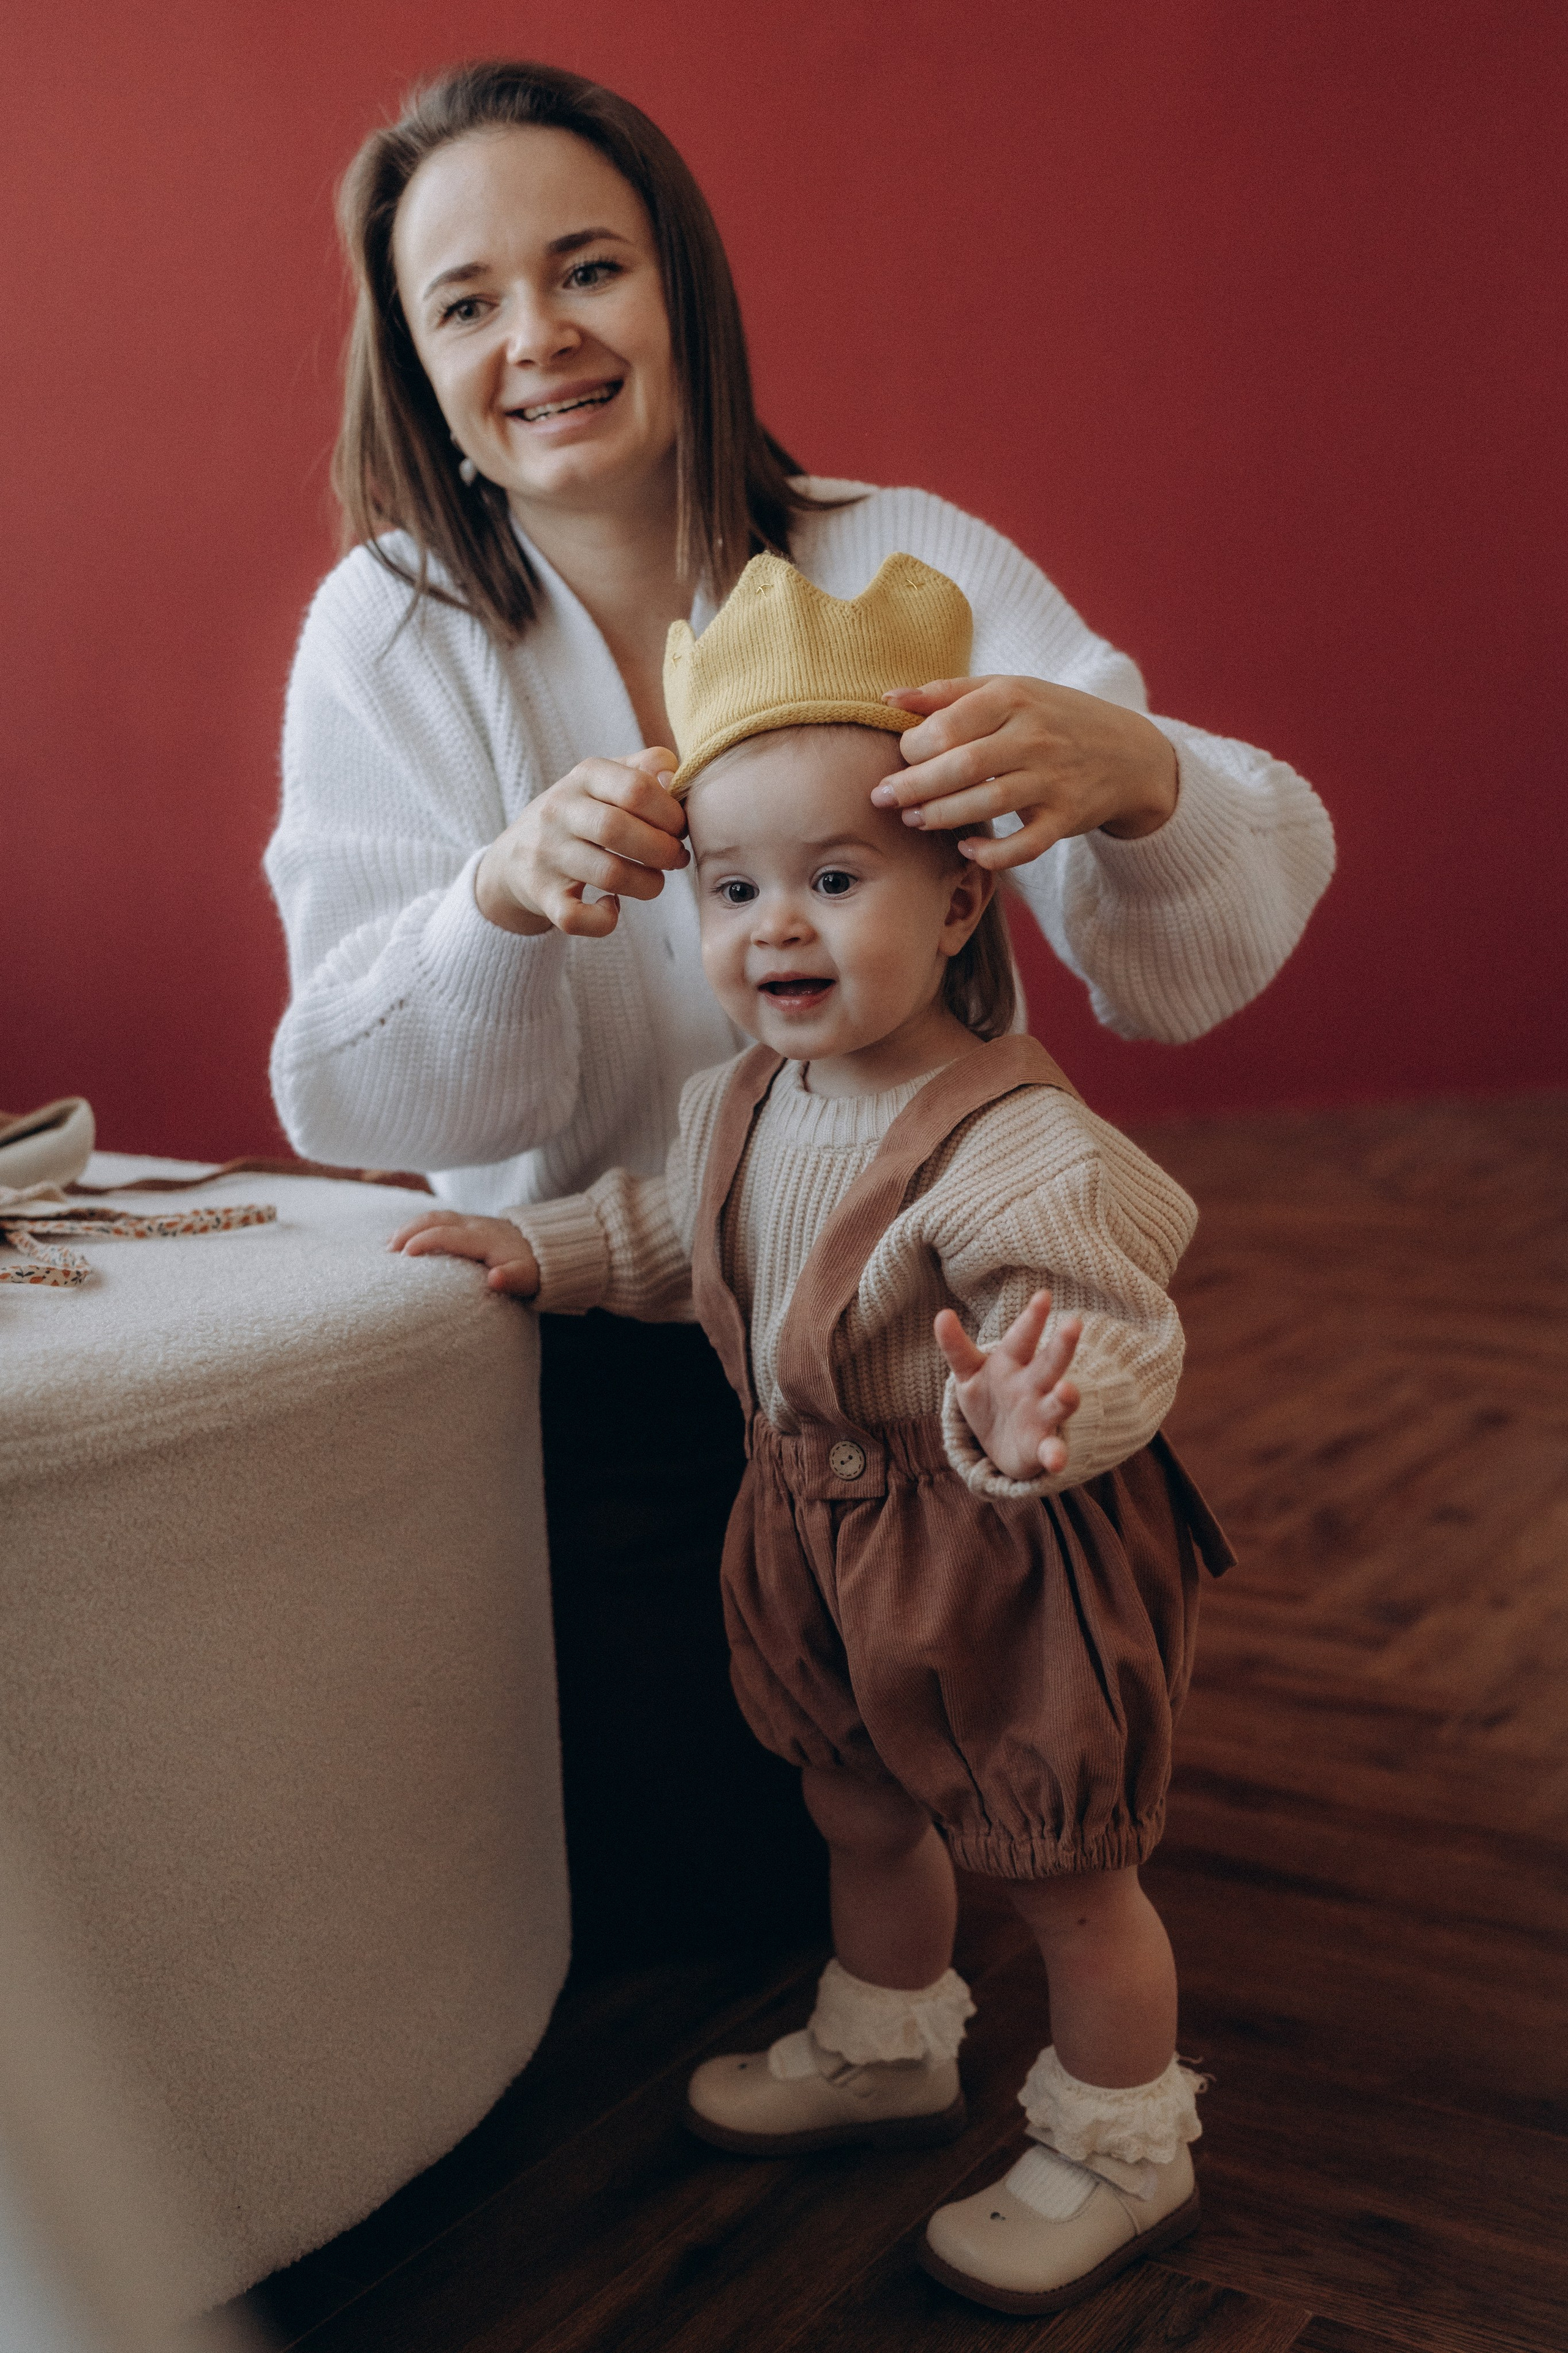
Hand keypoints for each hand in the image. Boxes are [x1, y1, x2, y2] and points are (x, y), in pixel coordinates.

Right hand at [389, 1210, 539, 1296]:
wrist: (545, 1248)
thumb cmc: (533, 1268)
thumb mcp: (529, 1278)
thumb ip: (513, 1279)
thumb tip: (494, 1279)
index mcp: (485, 1238)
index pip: (449, 1234)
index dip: (426, 1241)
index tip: (405, 1255)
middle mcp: (475, 1225)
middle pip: (436, 1219)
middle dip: (409, 1231)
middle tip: (388, 1250)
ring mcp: (471, 1221)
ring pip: (435, 1216)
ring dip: (410, 1226)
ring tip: (388, 1244)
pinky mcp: (469, 1224)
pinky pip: (439, 1219)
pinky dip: (418, 1226)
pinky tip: (404, 1238)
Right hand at [474, 745, 687, 938]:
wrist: (514, 858)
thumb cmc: (580, 816)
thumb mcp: (605, 780)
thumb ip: (645, 767)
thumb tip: (675, 777)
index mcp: (583, 776)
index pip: (635, 788)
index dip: (670, 814)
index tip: (679, 829)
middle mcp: (559, 811)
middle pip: (619, 830)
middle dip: (663, 850)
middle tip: (675, 858)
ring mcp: (546, 855)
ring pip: (609, 875)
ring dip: (648, 885)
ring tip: (654, 882)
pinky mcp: (542, 896)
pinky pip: (577, 917)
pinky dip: (605, 920)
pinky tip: (612, 906)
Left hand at [872, 676, 1178, 869]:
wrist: (1126, 752)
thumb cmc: (1052, 717)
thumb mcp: (1008, 690)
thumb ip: (947, 694)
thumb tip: (888, 700)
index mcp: (1014, 698)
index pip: (949, 725)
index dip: (913, 746)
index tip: (901, 756)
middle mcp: (1035, 737)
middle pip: (962, 765)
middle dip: (914, 786)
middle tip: (882, 798)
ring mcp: (1054, 780)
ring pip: (988, 804)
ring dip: (942, 817)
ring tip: (914, 820)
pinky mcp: (1066, 818)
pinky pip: (1025, 845)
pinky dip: (993, 854)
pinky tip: (967, 850)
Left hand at [935, 1290, 1081, 1480]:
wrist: (1002, 1443)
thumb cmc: (989, 1395)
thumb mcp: (969, 1371)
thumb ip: (956, 1346)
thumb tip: (941, 1314)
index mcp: (1013, 1363)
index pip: (1022, 1338)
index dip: (1031, 1318)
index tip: (1043, 1295)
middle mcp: (1034, 1386)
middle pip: (1049, 1364)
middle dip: (1061, 1346)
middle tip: (1073, 1324)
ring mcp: (1042, 1416)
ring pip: (1058, 1404)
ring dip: (1066, 1397)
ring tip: (1068, 1390)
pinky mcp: (1042, 1448)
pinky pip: (1051, 1450)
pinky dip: (1056, 1455)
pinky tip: (1057, 1462)